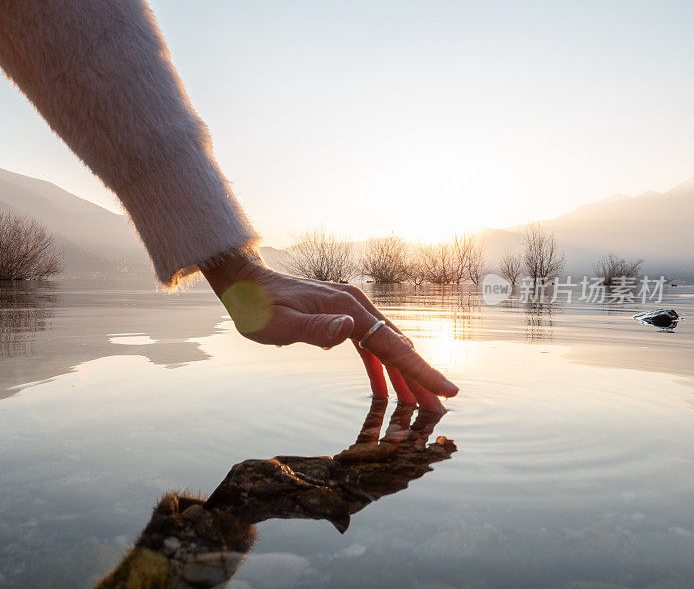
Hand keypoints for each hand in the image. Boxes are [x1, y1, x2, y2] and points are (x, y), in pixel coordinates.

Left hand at [201, 251, 458, 409]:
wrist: (245, 283)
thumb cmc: (257, 307)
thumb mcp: (279, 324)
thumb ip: (315, 328)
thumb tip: (350, 329)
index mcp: (348, 309)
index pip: (392, 346)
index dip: (421, 371)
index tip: (447, 392)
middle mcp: (356, 306)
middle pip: (398, 347)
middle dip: (420, 380)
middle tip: (439, 410)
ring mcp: (351, 310)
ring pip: (387, 348)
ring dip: (403, 376)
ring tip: (419, 405)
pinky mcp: (341, 316)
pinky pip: (369, 346)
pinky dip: (381, 368)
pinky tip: (384, 389)